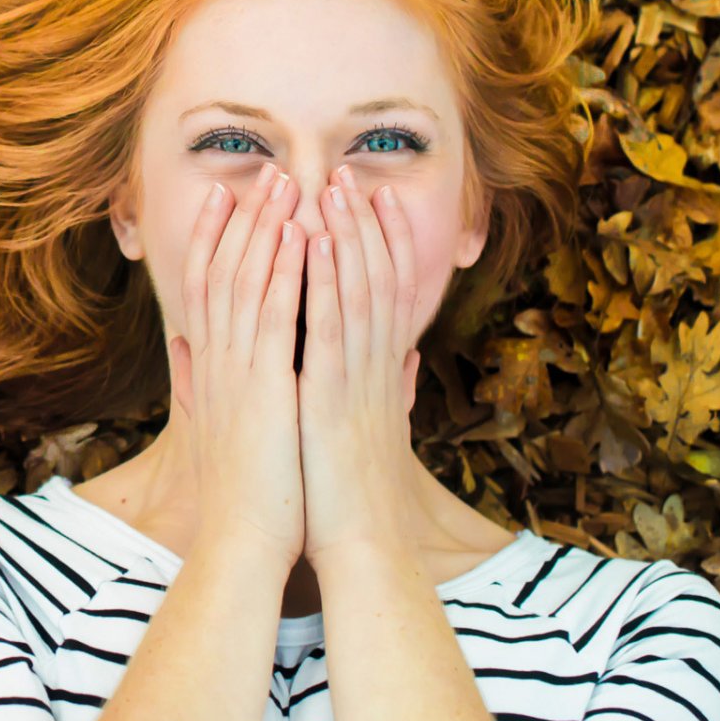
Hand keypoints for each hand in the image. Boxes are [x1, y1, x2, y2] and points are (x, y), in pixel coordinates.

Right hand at [171, 160, 306, 572]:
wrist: (244, 540)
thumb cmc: (242, 492)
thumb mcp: (215, 426)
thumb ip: (199, 383)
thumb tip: (184, 352)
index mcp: (209, 368)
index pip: (205, 286)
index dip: (212, 237)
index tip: (225, 196)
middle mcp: (215, 358)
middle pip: (222, 270)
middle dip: (242, 217)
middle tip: (261, 170)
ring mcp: (237, 368)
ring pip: (246, 281)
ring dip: (266, 228)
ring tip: (285, 183)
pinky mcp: (265, 383)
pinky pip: (275, 313)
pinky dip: (285, 270)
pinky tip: (301, 234)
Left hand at [297, 161, 422, 569]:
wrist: (364, 548)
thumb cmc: (358, 497)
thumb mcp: (379, 433)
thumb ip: (393, 393)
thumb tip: (408, 366)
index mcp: (380, 373)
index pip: (386, 293)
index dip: (384, 242)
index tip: (376, 198)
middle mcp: (375, 366)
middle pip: (377, 279)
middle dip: (366, 223)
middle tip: (355, 172)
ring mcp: (356, 376)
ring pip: (356, 291)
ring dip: (347, 235)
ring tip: (336, 187)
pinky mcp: (331, 392)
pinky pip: (327, 323)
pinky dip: (321, 279)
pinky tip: (311, 244)